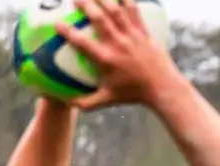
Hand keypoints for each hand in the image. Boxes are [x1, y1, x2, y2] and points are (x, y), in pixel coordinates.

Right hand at [57, 0, 180, 110]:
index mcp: (106, 59)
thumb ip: (87, 102)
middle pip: (98, 18)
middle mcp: (118, 44)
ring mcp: (132, 36)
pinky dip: (126, 0)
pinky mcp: (143, 32)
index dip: (67, 32)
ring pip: (115, 10)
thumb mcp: (108, 99)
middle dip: (85, 5)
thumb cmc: (134, 93)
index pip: (81, 43)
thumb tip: (68, 102)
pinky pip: (133, 11)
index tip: (57, 23)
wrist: (162, 88)